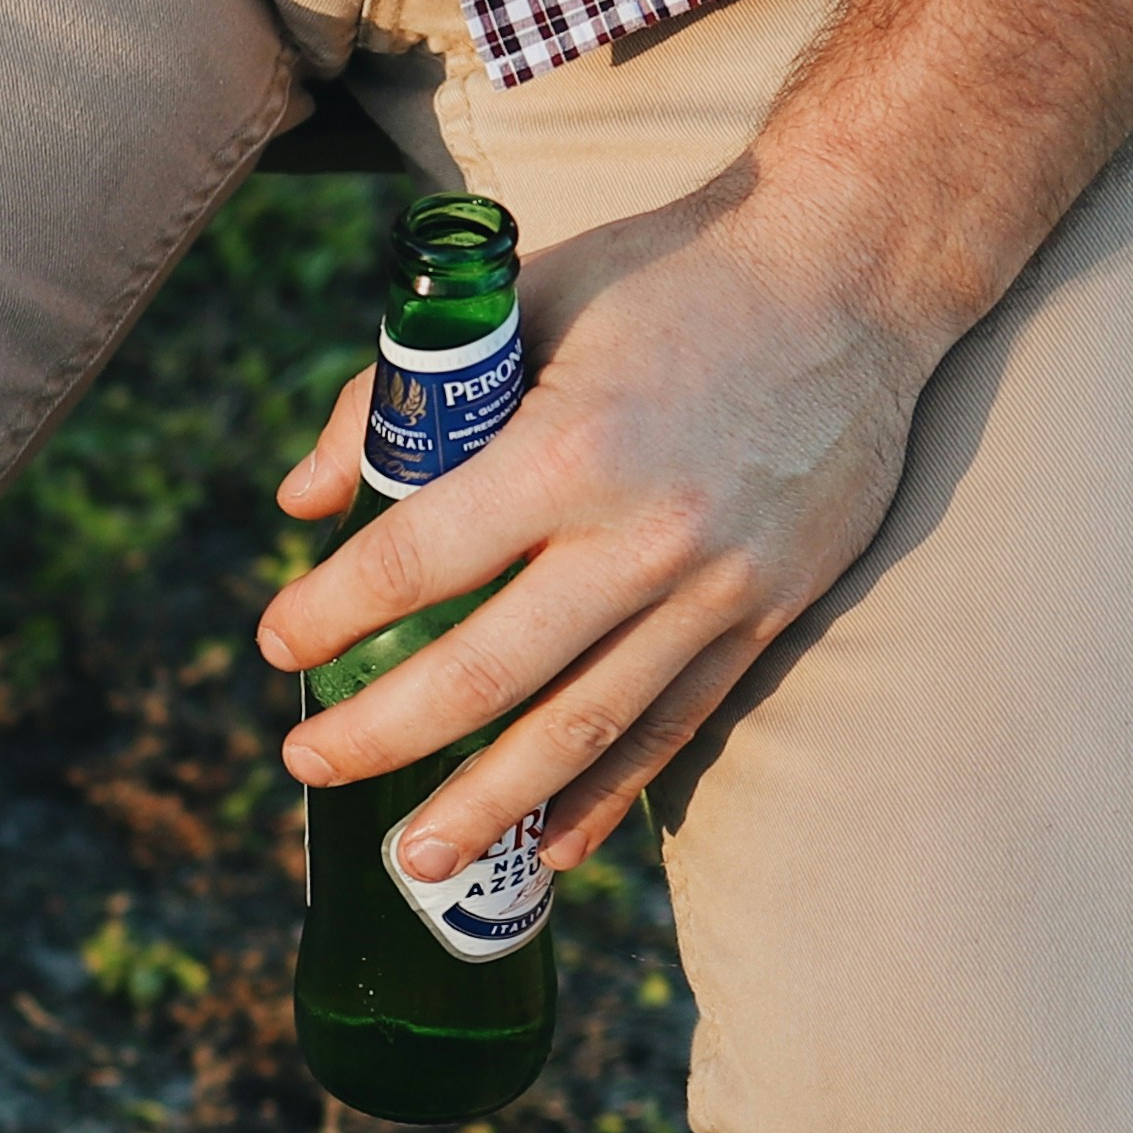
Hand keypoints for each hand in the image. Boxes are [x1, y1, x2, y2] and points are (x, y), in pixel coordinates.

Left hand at [258, 168, 956, 883]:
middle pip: (487, 675)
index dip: (330, 613)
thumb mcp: (526, 301)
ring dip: (487, 804)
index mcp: (570, 447)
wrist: (854, 272)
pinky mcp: (767, 615)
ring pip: (582, 728)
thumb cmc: (673, 275)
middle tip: (305, 764)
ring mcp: (715, 588)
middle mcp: (643, 535)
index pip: (417, 560)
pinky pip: (674, 729)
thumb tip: (303, 499)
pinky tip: (549, 846)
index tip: (277, 644)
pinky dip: (606, 795)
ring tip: (412, 860)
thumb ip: (400, 398)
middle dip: (380, 734)